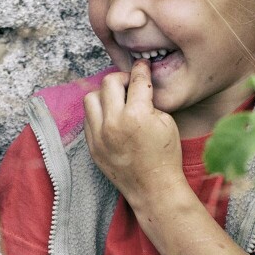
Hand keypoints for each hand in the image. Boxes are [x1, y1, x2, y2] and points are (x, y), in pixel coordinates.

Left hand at [83, 62, 186, 208]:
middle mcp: (114, 123)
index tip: (142, 66)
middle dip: (122, 79)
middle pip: (109, 82)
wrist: (153, 188)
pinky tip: (111, 118)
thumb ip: (149, 101)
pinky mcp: (92, 146)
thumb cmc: (165, 155)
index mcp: (137, 115)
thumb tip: (137, 86)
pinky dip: (98, 113)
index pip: (136, 80)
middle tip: (130, 86)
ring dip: (105, 95)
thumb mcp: (166, 122)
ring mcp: (99, 136)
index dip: (141, 69)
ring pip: (91, 98)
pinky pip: (88, 119)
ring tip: (117, 103)